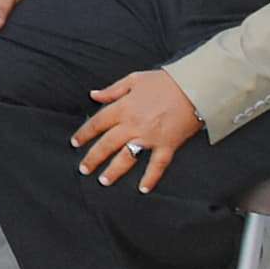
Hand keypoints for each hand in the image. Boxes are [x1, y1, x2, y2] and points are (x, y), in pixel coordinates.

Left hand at [71, 70, 203, 191]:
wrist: (194, 87)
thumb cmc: (165, 82)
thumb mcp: (134, 79)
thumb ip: (112, 90)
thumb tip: (94, 95)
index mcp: (123, 108)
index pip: (97, 123)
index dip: (84, 134)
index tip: (75, 143)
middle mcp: (132, 124)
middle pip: (107, 144)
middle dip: (93, 158)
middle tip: (83, 169)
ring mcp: (149, 137)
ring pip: (126, 157)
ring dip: (113, 170)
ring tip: (103, 180)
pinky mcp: (167, 145)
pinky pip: (157, 165)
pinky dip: (150, 178)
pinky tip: (143, 189)